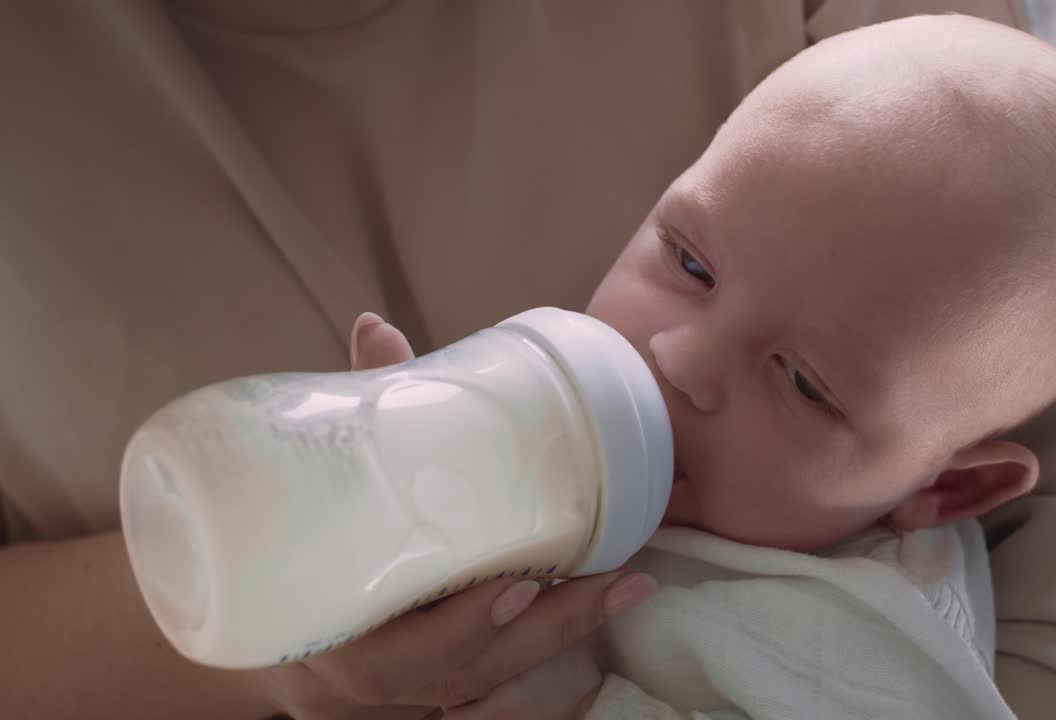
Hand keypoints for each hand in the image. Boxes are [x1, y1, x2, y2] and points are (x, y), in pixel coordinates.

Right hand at [240, 313, 658, 719]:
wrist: (288, 624)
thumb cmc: (303, 548)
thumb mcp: (325, 488)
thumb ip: (357, 413)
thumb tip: (375, 328)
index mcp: (345, 638)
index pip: (404, 653)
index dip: (462, 628)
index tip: (515, 590)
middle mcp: (390, 677)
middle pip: (474, 668)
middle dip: (545, 628)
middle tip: (606, 582)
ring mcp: (427, 688)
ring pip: (503, 676)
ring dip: (568, 630)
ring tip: (629, 583)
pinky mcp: (458, 679)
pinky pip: (514, 671)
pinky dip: (561, 636)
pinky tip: (613, 596)